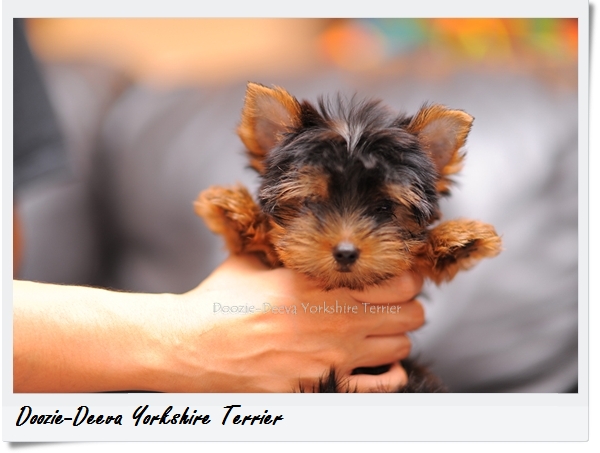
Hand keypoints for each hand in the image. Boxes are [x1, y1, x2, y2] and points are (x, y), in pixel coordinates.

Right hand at [158, 254, 424, 391]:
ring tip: (381, 330)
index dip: (407, 277)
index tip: (401, 276)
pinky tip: (380, 364)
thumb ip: (285, 254)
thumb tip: (300, 242)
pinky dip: (388, 374)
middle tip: (396, 302)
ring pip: (399, 346)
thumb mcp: (254, 263)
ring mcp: (331, 358)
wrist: (190, 347)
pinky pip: (379, 386)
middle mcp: (335, 320)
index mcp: (321, 284)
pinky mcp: (320, 388)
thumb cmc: (218, 302)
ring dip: (396, 336)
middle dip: (408, 306)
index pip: (397, 281)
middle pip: (409, 314)